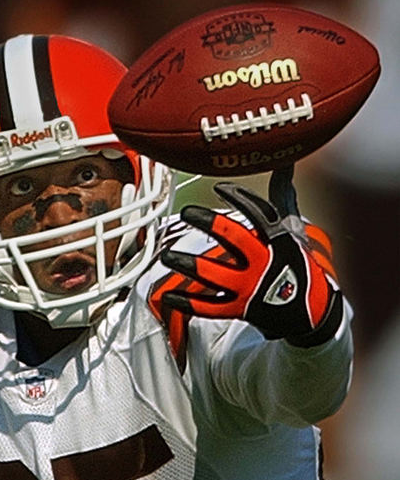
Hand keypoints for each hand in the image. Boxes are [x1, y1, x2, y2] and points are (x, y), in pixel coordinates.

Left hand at [160, 182, 342, 346]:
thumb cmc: (297, 267)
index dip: (239, 198)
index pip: (258, 213)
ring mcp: (250, 288)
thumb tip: (283, 168)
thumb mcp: (293, 232)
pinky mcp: (240, 309)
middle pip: (232, 239)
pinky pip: (209, 307)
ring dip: (187, 263)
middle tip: (187, 212)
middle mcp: (263, 263)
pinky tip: (169, 296)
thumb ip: (281, 200)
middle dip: (208, 223)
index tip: (220, 188)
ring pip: (214, 274)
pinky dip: (187, 302)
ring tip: (167, 256)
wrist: (313, 312)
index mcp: (278, 241)